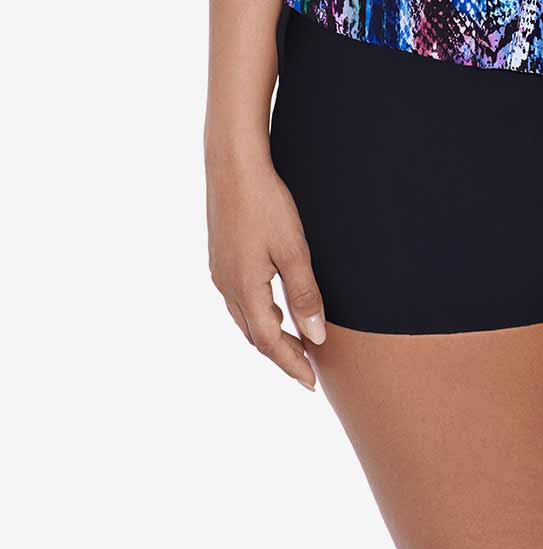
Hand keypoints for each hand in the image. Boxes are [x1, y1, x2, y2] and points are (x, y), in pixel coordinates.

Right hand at [207, 150, 326, 389]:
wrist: (232, 165)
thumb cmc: (267, 204)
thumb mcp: (294, 250)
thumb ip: (305, 295)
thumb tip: (316, 337)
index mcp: (244, 289)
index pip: (269, 343)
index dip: (292, 364)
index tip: (311, 383)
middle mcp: (227, 286)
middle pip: (255, 335)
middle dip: (281, 354)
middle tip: (307, 368)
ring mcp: (220, 272)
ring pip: (245, 318)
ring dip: (269, 334)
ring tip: (295, 342)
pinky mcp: (220, 257)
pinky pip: (239, 300)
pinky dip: (259, 313)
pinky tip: (273, 305)